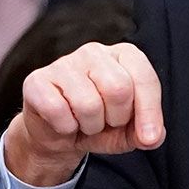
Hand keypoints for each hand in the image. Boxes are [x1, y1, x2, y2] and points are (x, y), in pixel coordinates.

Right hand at [1, 41, 164, 187]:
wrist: (59, 134)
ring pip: (88, 104)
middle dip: (116, 118)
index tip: (148, 137)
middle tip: (106, 122)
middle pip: (118, 89)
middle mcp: (94, 52)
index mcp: (123, 55)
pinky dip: (66, 128)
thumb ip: (147, 133)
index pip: (144, 77)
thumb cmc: (100, 124)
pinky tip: (64, 121)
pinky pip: (58, 111)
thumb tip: (152, 137)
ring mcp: (64, 62)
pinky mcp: (37, 80)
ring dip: (90, 126)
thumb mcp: (129, 131)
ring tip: (84, 122)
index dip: (149, 112)